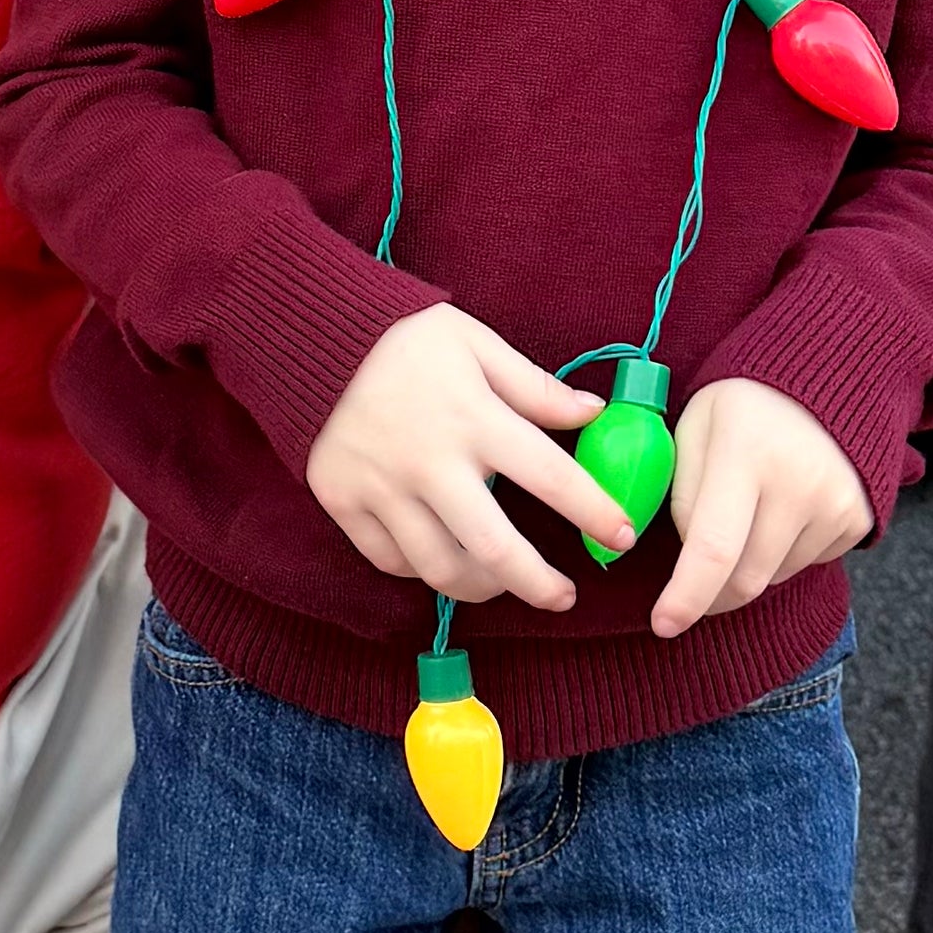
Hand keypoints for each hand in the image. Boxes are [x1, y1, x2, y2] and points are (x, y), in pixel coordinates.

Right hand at [306, 305, 633, 612]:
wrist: (310, 335)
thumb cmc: (404, 338)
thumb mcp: (476, 343)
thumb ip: (535, 386)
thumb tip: (594, 412)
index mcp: (474, 418)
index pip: (551, 478)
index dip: (594, 513)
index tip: (623, 537)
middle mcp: (429, 462)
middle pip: (494, 549)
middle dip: (538, 584)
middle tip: (564, 597)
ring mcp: (382, 489)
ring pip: (439, 568)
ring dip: (482, 587)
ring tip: (502, 584)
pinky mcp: (343, 502)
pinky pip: (390, 559)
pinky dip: (421, 568)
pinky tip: (442, 558)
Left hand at [653, 379, 871, 638]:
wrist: (825, 379)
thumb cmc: (742, 405)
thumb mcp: (694, 428)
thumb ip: (679, 493)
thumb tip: (682, 560)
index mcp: (746, 452)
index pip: (714, 549)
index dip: (686, 597)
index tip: (664, 624)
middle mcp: (799, 482)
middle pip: (745, 578)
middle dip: (709, 596)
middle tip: (689, 590)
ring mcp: (836, 504)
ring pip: (773, 577)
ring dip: (746, 568)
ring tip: (744, 517)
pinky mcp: (856, 520)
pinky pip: (805, 565)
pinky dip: (780, 555)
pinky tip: (778, 513)